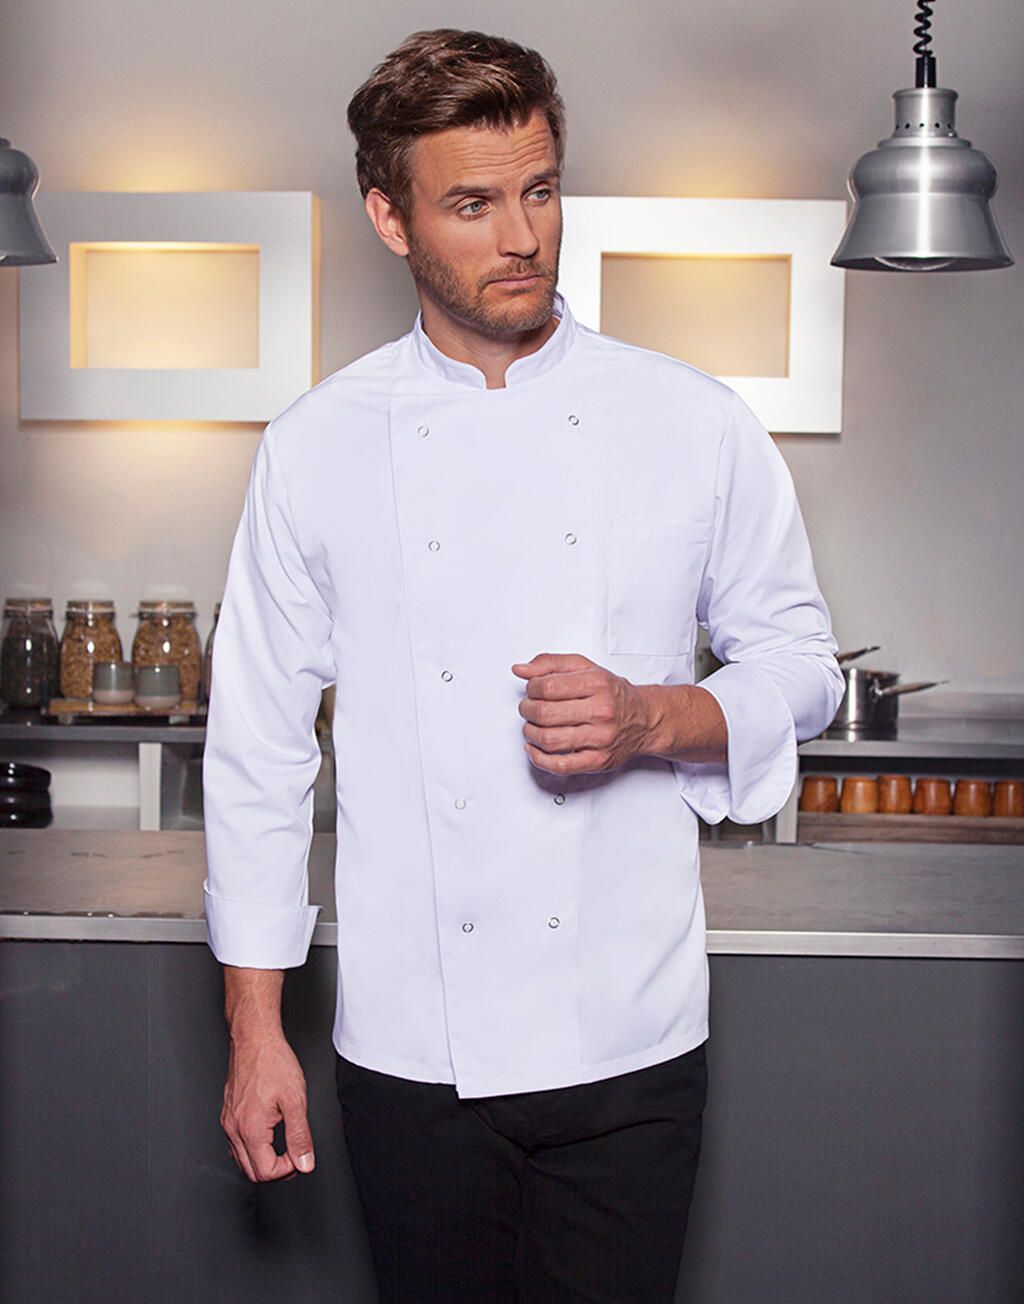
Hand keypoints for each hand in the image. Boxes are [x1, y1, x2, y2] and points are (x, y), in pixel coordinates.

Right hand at [221, 1032, 315, 1182]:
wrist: (255, 1038)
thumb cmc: (272, 1061)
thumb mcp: (295, 1100)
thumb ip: (300, 1136)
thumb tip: (304, 1162)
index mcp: (250, 1129)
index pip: (266, 1172)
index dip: (288, 1168)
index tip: (300, 1154)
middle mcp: (234, 1129)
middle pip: (252, 1172)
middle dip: (276, 1169)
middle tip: (295, 1155)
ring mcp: (228, 1121)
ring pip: (242, 1160)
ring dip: (264, 1160)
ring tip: (284, 1145)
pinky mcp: (228, 1113)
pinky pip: (236, 1144)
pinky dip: (253, 1147)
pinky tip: (267, 1135)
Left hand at [511, 652, 654, 774]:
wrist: (645, 719)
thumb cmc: (612, 694)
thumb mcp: (585, 668)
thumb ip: (551, 664)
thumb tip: (520, 669)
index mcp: (597, 684)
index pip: (547, 686)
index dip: (531, 688)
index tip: (532, 690)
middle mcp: (601, 711)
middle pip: (545, 713)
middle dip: (527, 710)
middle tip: (528, 708)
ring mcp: (600, 738)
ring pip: (549, 739)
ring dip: (530, 733)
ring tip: (532, 726)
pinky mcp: (598, 761)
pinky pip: (560, 765)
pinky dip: (538, 758)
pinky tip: (534, 748)